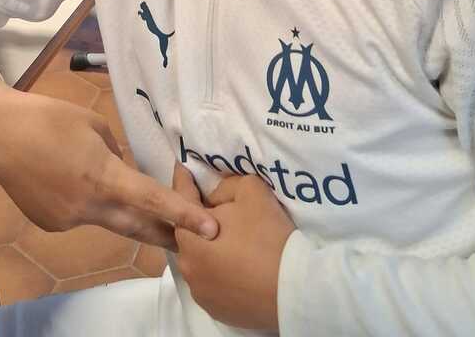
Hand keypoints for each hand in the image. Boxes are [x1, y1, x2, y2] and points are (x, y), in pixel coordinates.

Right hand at [0, 91, 218, 248]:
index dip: (183, 215)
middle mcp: (88, 208)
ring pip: (104, 217)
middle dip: (166, 235)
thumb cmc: (49, 118)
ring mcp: (67, 220)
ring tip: (88, 171)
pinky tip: (63, 178)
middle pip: (137, 227)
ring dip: (113, 205)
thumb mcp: (93, 125)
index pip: (151, 200)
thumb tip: (120, 171)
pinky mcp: (50, 224)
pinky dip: (82, 200)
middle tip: (193, 243)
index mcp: (103, 176)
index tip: (210, 230)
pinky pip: (79, 214)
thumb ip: (114, 154)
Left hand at [173, 165, 295, 329]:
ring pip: (200, 259)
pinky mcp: (215, 309)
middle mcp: (186, 265)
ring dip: (211, 247)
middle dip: (201, 219)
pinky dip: (221, 271)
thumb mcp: (250, 191)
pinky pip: (213, 281)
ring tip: (234, 241)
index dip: (185, 179)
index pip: (182, 197)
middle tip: (222, 210)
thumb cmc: (268, 235)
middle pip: (190, 232)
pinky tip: (240, 266)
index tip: (183, 165)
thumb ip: (225, 186)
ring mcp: (199, 291)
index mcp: (188, 235)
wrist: (292, 288)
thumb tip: (214, 199)